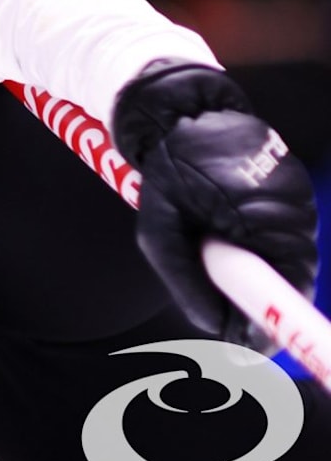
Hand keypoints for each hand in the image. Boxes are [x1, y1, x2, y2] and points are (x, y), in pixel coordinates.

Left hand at [114, 61, 319, 348]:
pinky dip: (260, 245)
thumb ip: (187, 281)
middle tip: (226, 316)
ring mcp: (299, 199)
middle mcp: (293, 211)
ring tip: (216, 253)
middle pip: (289, 280)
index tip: (247, 349)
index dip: (269, 325)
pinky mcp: (295, 190)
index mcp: (262, 220)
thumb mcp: (161, 233)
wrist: (183, 111)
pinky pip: (284, 234)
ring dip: (257, 268)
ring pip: (286, 258)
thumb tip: (216, 329)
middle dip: (258, 300)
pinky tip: (229, 232)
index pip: (285, 290)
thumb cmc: (166, 169)